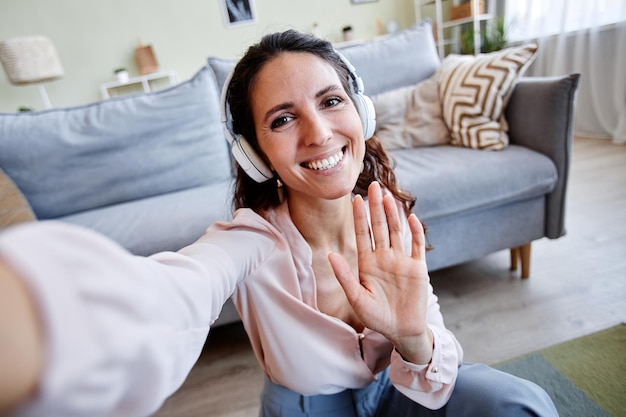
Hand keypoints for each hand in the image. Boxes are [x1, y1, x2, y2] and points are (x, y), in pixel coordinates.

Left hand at [328, 181, 432, 363]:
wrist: (402, 331)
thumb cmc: (377, 317)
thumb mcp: (357, 298)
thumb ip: (345, 276)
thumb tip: (330, 254)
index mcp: (367, 263)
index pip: (362, 234)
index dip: (359, 217)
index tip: (354, 199)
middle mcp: (384, 257)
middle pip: (379, 227)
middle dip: (376, 207)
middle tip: (373, 186)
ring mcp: (401, 261)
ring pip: (396, 232)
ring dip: (393, 214)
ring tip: (388, 196)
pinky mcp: (418, 267)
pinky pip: (417, 245)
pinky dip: (415, 232)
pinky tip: (411, 218)